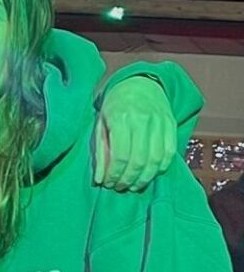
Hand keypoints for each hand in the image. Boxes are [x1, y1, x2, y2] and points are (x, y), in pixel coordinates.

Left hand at [94, 75, 175, 192]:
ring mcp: (160, 122)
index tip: (108, 184)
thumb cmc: (115, 106)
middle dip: (129, 179)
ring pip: (156, 159)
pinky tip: (150, 174)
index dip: (114, 174)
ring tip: (134, 185)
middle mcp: (142, 121)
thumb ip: (100, 151)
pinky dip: (161, 168)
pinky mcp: (171, 125)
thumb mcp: (100, 124)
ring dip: (145, 178)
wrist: (139, 84)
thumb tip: (100, 179)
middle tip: (120, 187)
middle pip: (139, 160)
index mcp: (120, 119)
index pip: (120, 155)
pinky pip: (169, 152)